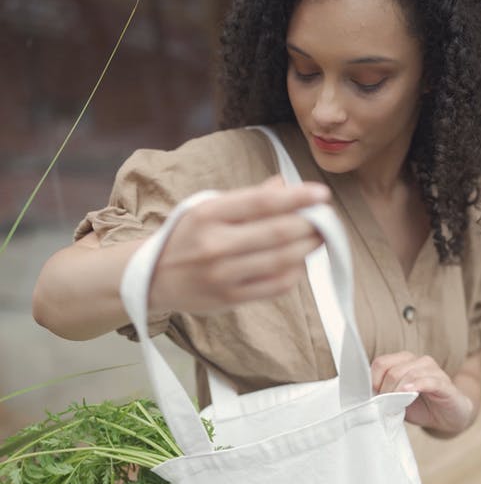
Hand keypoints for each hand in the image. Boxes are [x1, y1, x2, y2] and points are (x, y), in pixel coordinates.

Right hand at [149, 176, 329, 315]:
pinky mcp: (230, 298)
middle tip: (325, 220)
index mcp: (208, 214)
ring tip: (318, 239)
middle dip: (310, 225)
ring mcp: (222, 274)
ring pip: (282, 261)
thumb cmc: (186, 238)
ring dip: (308, 249)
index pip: (262, 202)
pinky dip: (295, 273)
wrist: (153, 278)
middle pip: (278, 233)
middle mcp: (214, 244)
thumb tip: (284, 185)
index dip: (297, 197)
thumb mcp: (206, 208)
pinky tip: (299, 263)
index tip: (321, 194)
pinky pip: (275, 286)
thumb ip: (247, 199)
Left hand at [371, 351, 474, 434]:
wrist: (447, 418)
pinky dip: (417, 386)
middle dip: (385, 390)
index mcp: (404, 361)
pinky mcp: (445, 384)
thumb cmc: (420, 407)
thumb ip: (383, 394)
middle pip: (392, 370)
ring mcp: (433, 371)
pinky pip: (429, 380)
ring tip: (396, 405)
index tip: (373, 397)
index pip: (381, 362)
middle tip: (385, 405)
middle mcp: (419, 361)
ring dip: (398, 392)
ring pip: (409, 374)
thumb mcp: (396, 400)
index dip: (373, 380)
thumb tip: (365, 395)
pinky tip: (409, 393)